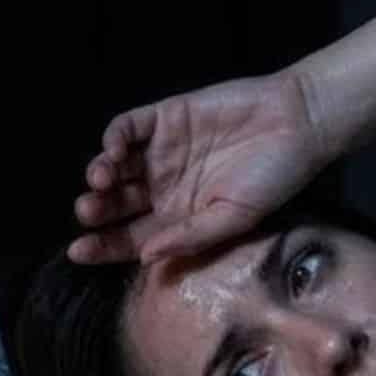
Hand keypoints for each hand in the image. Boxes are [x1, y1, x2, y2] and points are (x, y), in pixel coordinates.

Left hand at [69, 70, 327, 264]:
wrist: (297, 123)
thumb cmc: (274, 177)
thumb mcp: (236, 217)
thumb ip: (192, 236)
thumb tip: (147, 258)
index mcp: (179, 217)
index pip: (131, 238)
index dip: (103, 246)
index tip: (78, 252)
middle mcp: (164, 187)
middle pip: (116, 204)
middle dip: (96, 210)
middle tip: (89, 212)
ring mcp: (162, 151)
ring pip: (115, 166)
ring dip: (100, 174)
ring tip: (100, 181)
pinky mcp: (165, 117)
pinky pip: (128, 127)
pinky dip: (114, 138)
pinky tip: (114, 151)